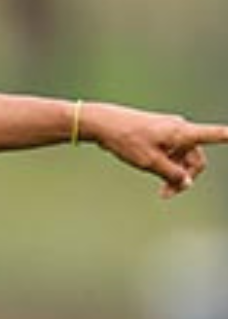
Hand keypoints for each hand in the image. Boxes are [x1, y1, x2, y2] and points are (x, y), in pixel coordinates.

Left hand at [85, 103, 227, 197]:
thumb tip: (187, 183)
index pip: (215, 134)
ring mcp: (170, 131)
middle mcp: (180, 129)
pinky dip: (166, 164)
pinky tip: (152, 171)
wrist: (104, 124)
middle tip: (166, 194)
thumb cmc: (127, 140)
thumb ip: (172, 174)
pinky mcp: (159, 134)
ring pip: (182, 157)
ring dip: (174, 173)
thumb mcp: (149, 163)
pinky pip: (171, 152)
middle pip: (195, 157)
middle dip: (186, 176)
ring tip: (160, 189)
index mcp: (182, 133)